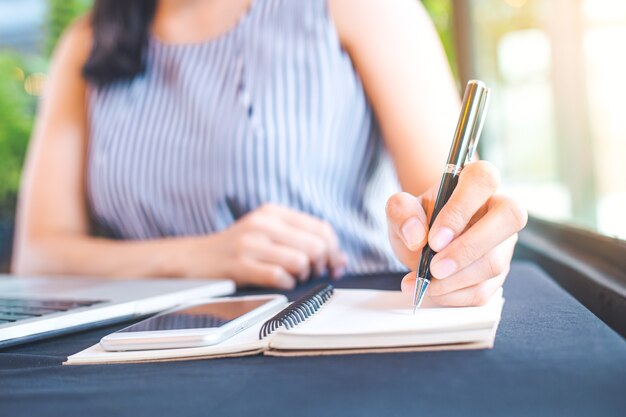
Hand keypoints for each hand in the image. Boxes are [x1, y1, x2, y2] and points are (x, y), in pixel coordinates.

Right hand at [200, 204, 346, 289]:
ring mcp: (251, 243)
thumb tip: (339, 259)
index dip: (334, 250)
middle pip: (316, 245)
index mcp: (273, 212)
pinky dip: (286, 284)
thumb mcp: (267, 234)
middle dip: (321, 265)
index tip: (335, 265)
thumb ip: (302, 241)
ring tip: (293, 277)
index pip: (321, 228)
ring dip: (303, 276)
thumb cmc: (236, 250)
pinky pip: (279, 277)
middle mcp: (263, 223)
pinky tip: (279, 283)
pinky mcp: (240, 264)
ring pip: (301, 260)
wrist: (193, 258)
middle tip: (313, 274)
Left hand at [385, 161, 526, 305]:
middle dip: (468, 249)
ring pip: (495, 262)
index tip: (433, 239)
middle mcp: (498, 208)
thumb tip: (416, 234)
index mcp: (475, 181)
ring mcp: (503, 242)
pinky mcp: (498, 273)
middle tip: (435, 268)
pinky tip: (434, 290)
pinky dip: (455, 296)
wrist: (422, 242)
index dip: (460, 210)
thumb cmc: (417, 219)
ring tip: (425, 282)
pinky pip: (485, 289)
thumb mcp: (400, 210)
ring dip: (456, 279)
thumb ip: (401, 212)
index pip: (483, 180)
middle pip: (510, 217)